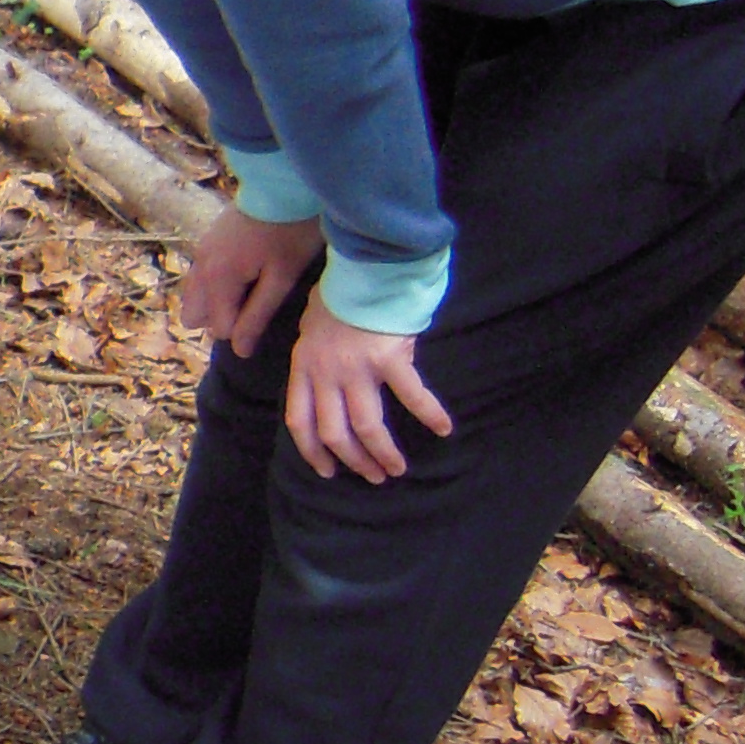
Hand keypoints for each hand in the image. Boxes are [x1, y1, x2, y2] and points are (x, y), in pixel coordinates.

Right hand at [179, 206, 323, 356]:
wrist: (283, 184)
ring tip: (246, 298)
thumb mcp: (281, 278)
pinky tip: (237, 280)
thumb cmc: (290, 233)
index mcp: (218, 280)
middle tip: (254, 309)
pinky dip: (213, 286)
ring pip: (195, 295)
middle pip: (196, 314)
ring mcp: (200, 252)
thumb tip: (239, 350)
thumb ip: (257, 315)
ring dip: (215, 304)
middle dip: (221, 319)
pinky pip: (200, 276)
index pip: (219, 327)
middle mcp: (200, 268)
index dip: (244, 331)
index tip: (268, 317)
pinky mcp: (207, 240)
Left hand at [285, 299, 451, 482]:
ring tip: (397, 469)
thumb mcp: (311, 327)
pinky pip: (412, 396)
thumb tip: (324, 380)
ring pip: (366, 426)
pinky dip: (430, 415)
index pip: (300, 421)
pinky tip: (443, 429)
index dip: (312, 451)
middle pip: (335, 433)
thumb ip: (315, 358)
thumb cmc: (339, 293)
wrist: (362, 267)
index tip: (326, 471)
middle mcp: (325, 374)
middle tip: (374, 476)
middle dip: (354, 461)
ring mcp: (356, 369)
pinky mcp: (388, 359)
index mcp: (304, 367)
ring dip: (382, 453)